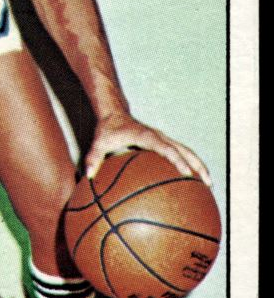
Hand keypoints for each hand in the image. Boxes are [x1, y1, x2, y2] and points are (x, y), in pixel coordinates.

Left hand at [85, 111, 211, 185]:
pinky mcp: (163, 142)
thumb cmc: (107, 129)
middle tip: (208, 183)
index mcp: (146, 136)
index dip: (177, 160)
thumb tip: (88, 176)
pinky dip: (189, 164)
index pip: (166, 148)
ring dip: (199, 165)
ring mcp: (163, 139)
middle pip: (184, 150)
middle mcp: (159, 136)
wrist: (114, 113)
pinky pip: (180, 153)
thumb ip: (93, 158)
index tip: (186, 173)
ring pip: (186, 151)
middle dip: (197, 165)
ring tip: (208, 184)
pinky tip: (191, 182)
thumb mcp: (98, 142)